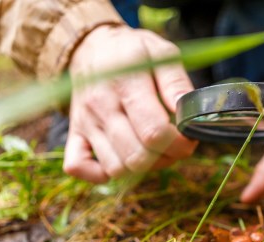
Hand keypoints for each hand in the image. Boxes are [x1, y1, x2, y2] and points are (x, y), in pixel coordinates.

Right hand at [63, 25, 196, 182]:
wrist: (92, 46)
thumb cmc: (134, 52)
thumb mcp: (161, 53)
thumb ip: (177, 83)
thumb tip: (189, 114)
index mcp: (125, 83)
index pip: (154, 132)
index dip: (179, 143)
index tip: (189, 137)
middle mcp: (100, 106)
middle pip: (137, 156)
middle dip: (166, 157)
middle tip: (176, 144)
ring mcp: (85, 122)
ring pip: (116, 168)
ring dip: (142, 167)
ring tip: (155, 149)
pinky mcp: (74, 134)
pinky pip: (79, 168)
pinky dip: (103, 173)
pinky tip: (124, 157)